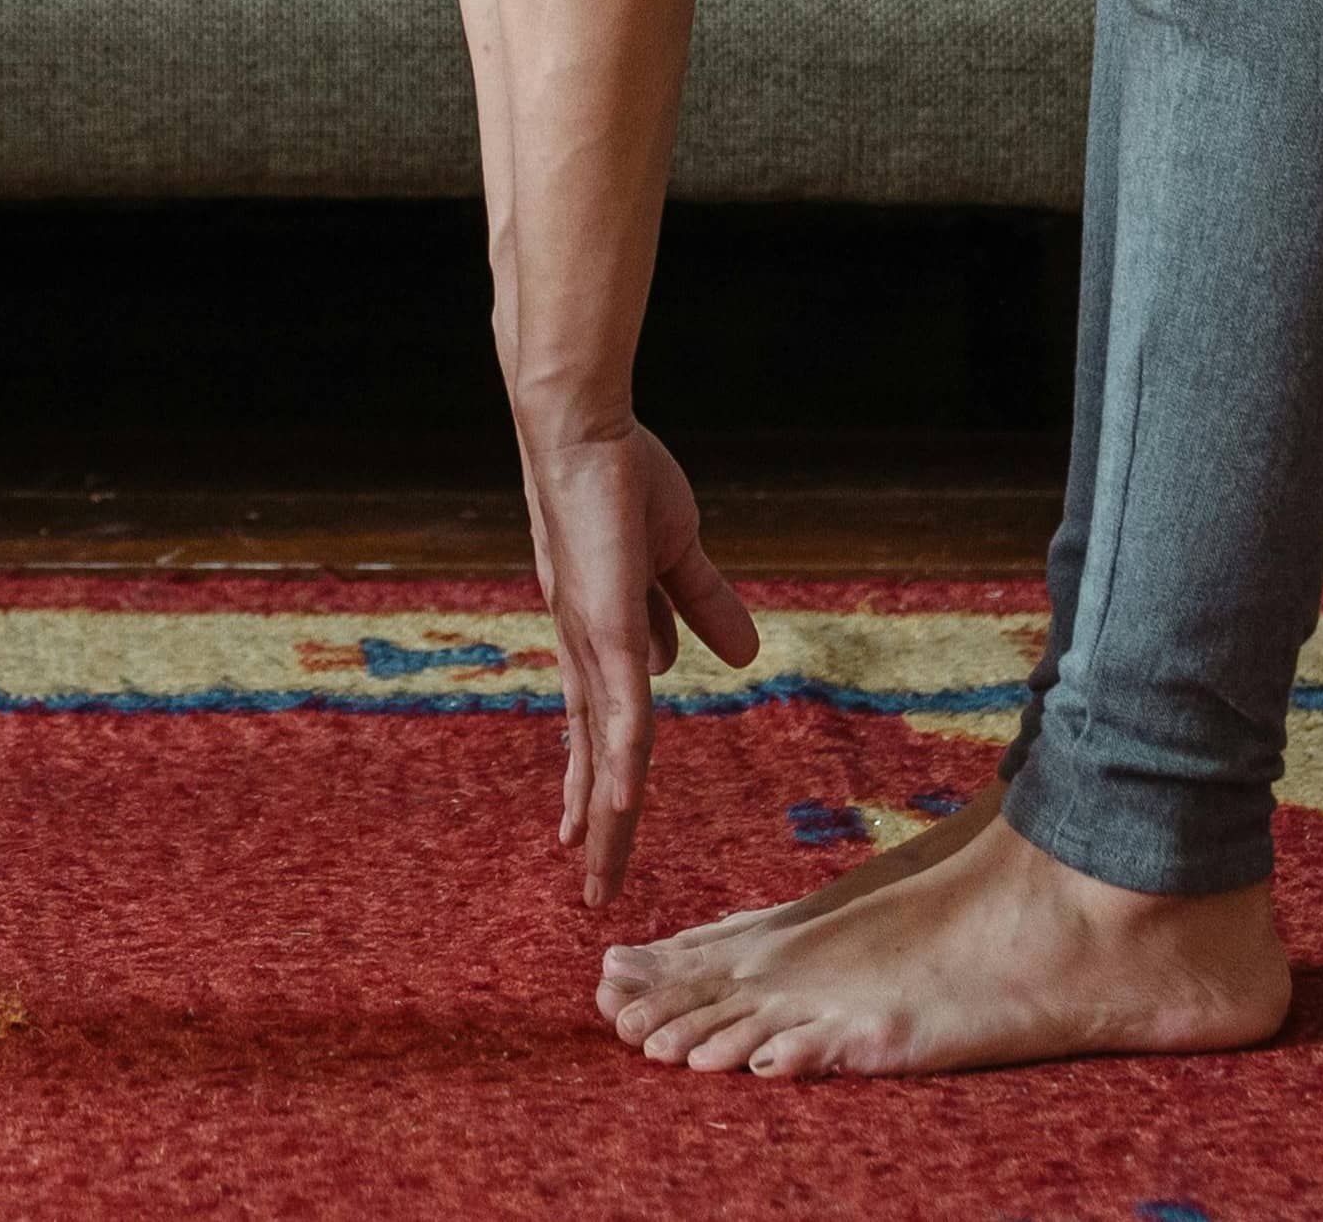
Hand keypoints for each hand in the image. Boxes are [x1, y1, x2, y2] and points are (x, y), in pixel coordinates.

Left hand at [517, 419, 758, 908]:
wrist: (583, 431)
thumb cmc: (618, 481)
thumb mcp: (676, 556)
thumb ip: (701, 605)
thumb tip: (740, 656)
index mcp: (598, 640)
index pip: (601, 730)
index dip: (597, 785)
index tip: (590, 833)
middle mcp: (585, 655)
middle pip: (594, 759)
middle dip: (596, 826)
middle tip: (592, 890)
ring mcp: (592, 646)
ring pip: (603, 752)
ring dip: (605, 818)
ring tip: (599, 876)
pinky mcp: (605, 629)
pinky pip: (620, 711)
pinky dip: (622, 763)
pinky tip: (619, 809)